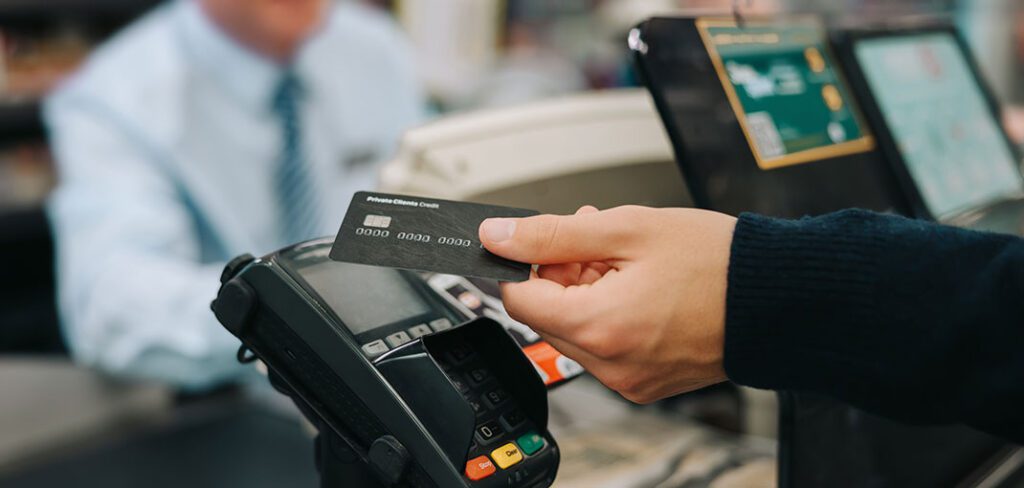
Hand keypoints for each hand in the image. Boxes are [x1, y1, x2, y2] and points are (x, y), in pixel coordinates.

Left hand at [479, 205, 736, 402]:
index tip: (544, 242)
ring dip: (587, 292)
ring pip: (576, 331)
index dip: (526, 264)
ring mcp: (630, 379)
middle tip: (597, 241)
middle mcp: (611, 365)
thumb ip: (552, 234)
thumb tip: (497, 235)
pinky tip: (639, 286)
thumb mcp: (627, 230)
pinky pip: (607, 348)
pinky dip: (611, 316)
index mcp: (600, 327)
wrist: (779, 299)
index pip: (518, 301)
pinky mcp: (647, 384)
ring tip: (625, 259)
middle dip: (563, 275)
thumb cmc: (718, 262)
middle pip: (547, 317)